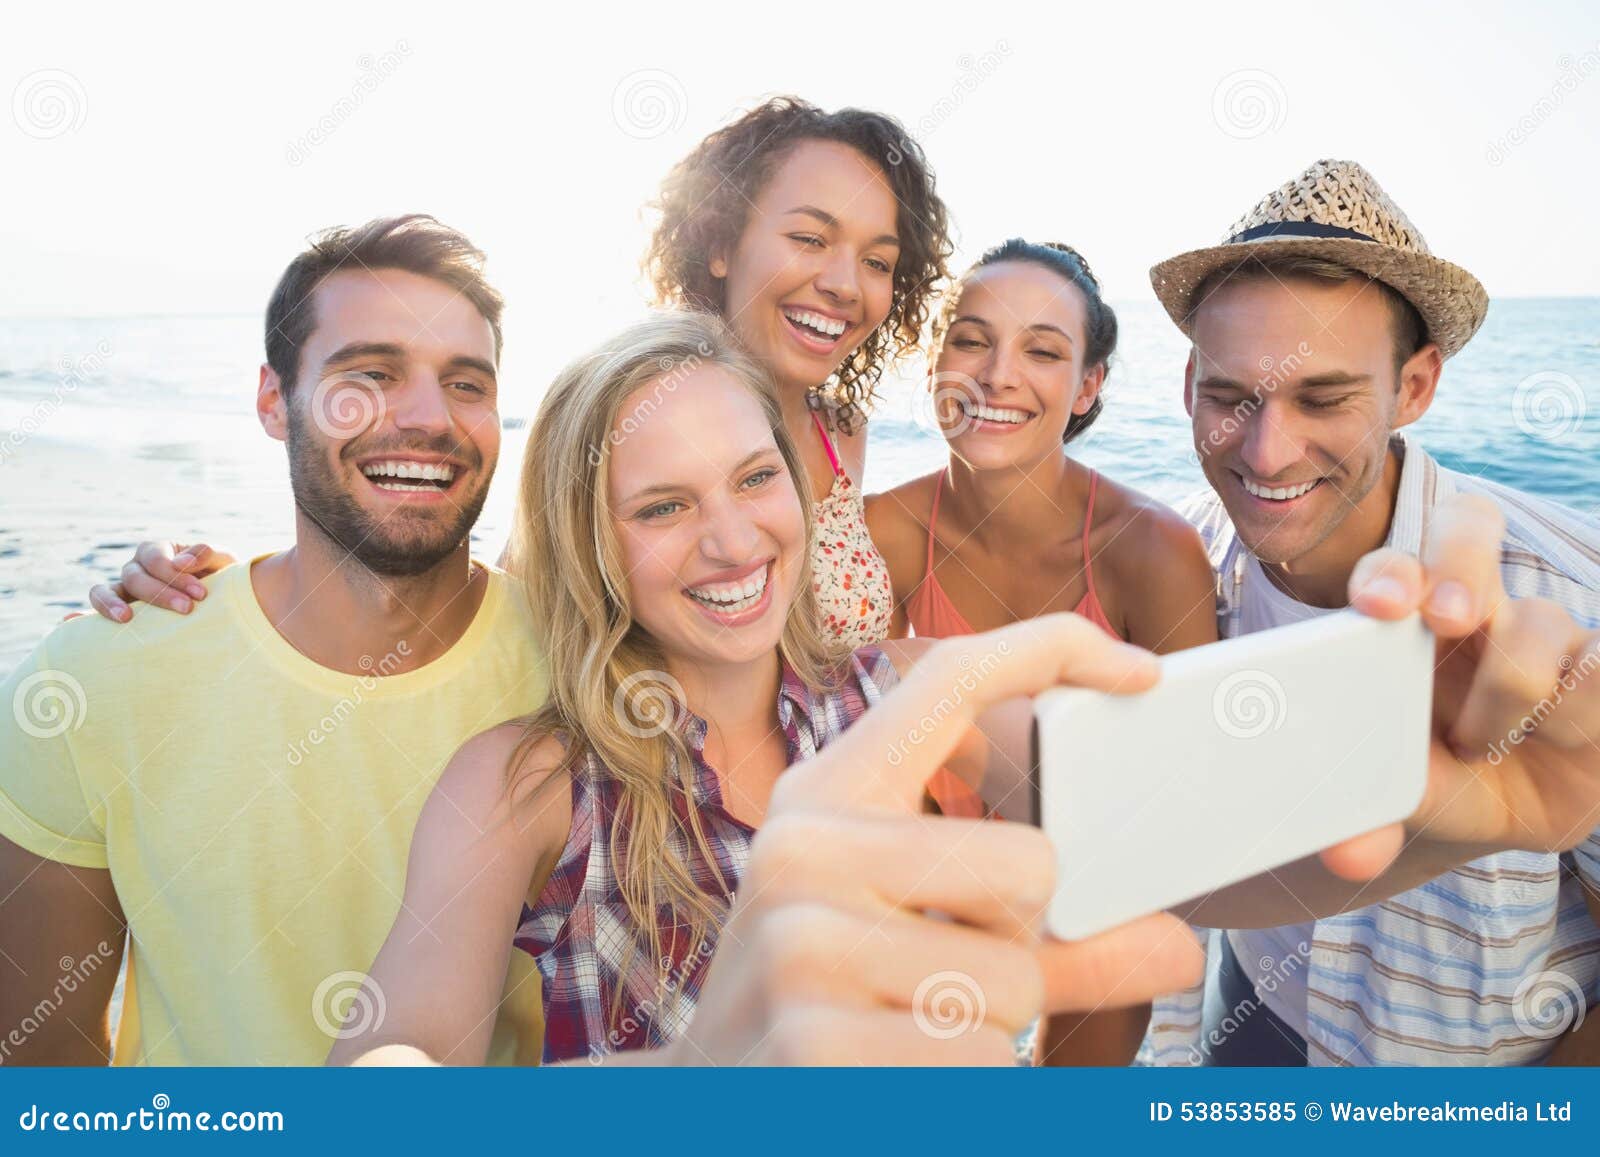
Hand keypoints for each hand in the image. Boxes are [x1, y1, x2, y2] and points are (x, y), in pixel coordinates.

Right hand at [85, 541, 235, 621]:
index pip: (156, 558)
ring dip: (110, 604)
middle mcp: (136, 568)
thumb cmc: (220, 578)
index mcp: (157, 551)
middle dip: (160, 593)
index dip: (175, 574)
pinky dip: (80, 618)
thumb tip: (183, 560)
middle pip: (134, 577)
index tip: (200, 594)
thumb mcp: (222, 562)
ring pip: (103, 591)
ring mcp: (123, 592)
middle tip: (187, 609)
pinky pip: (94, 615)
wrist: (222, 603)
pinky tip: (69, 624)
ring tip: (126, 618)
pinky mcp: (120, 613)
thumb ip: (208, 554)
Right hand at [666, 615, 1206, 1065]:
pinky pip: (982, 1067)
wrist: (711, 1105)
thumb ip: (1050, 941)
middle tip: (938, 979)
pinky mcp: (817, 1046)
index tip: (1138, 667)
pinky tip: (889, 1082)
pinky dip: (963, 1090)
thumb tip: (1179, 947)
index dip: (1050, 647)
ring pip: (1016, 983)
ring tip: (902, 1035)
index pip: (947, 681)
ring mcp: (800, 947)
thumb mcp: (909, 939)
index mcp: (827, 797)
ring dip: (989, 1032)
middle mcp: (803, 851)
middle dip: (1019, 945)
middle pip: (1031, 865)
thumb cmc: (826, 1006)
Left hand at [1349, 494, 1599, 854]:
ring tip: (1479, 744)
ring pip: (1541, 623)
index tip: (1378, 605)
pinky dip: (1577, 711)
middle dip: (1456, 567)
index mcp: (1403, 618)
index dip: (1391, 570)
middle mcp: (1473, 608)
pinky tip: (1554, 741)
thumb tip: (1350, 854)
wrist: (1484, 808)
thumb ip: (1362, 812)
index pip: (1398, 560)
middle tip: (1444, 617)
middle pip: (1469, 531)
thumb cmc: (1422, 776)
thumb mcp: (1389, 792)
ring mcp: (1543, 636)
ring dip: (1509, 692)